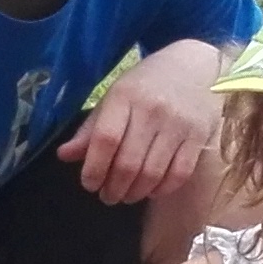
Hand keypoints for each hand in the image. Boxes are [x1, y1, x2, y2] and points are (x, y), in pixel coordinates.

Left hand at [55, 41, 221, 205]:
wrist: (196, 67)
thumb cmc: (147, 85)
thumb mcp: (115, 98)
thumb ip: (91, 129)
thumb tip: (64, 155)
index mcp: (124, 97)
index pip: (105, 139)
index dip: (94, 168)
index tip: (89, 184)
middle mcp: (152, 110)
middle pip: (128, 162)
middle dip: (114, 188)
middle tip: (108, 196)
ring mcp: (178, 124)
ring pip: (153, 172)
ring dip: (136, 193)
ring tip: (127, 196)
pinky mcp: (199, 136)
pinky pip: (179, 173)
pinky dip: (163, 189)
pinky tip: (152, 190)